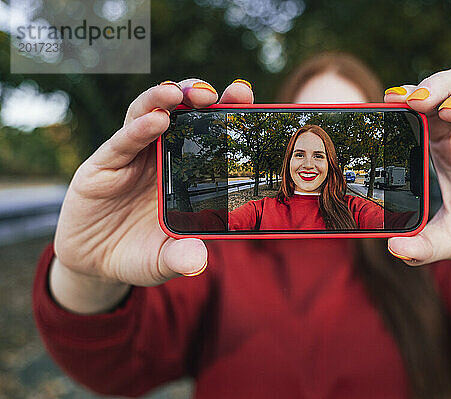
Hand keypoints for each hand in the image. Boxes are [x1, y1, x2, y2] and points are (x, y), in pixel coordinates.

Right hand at [54, 78, 253, 287]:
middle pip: (182, 114)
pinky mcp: (103, 164)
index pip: (210, 134)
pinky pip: (122, 142)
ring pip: (149, 115)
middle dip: (199, 96)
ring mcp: (133, 157)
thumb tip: (198, 261)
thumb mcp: (163, 260)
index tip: (245, 98)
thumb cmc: (140, 253)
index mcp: (187, 172)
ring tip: (180, 93)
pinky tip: (155, 120)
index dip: (226, 113)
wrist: (95, 262)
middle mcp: (162, 156)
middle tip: (217, 93)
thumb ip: (181, 258)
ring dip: (164, 100)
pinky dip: (138, 129)